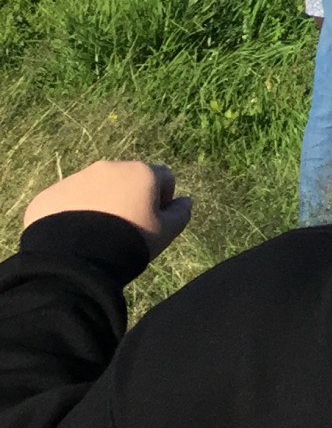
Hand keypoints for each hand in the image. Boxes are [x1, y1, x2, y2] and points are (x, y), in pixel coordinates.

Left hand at [23, 161, 191, 261]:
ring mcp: (75, 179)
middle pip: (126, 180)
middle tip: (122, 230)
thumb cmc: (128, 242)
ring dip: (98, 204)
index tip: (151, 222)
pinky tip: (71, 238)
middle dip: (126, 198)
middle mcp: (109, 167)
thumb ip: (181, 213)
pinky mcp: (49, 195)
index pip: (162, 178)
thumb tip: (186, 200)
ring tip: (94, 235)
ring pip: (94, 189)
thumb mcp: (165, 233)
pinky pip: (66, 201)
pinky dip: (70, 214)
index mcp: (141, 172)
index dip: (161, 201)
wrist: (73, 259)